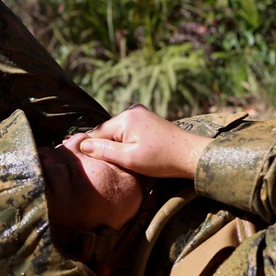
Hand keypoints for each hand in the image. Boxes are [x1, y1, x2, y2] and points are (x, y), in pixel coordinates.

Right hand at [77, 104, 212, 178]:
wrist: (192, 155)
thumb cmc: (162, 159)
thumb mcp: (130, 159)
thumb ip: (104, 151)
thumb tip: (83, 145)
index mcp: (126, 117)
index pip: (96, 133)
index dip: (91, 149)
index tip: (89, 163)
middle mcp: (132, 110)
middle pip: (107, 131)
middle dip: (106, 147)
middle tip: (110, 165)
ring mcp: (141, 113)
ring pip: (117, 132)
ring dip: (117, 146)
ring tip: (124, 161)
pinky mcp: (148, 119)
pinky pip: (128, 131)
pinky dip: (126, 142)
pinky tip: (133, 154)